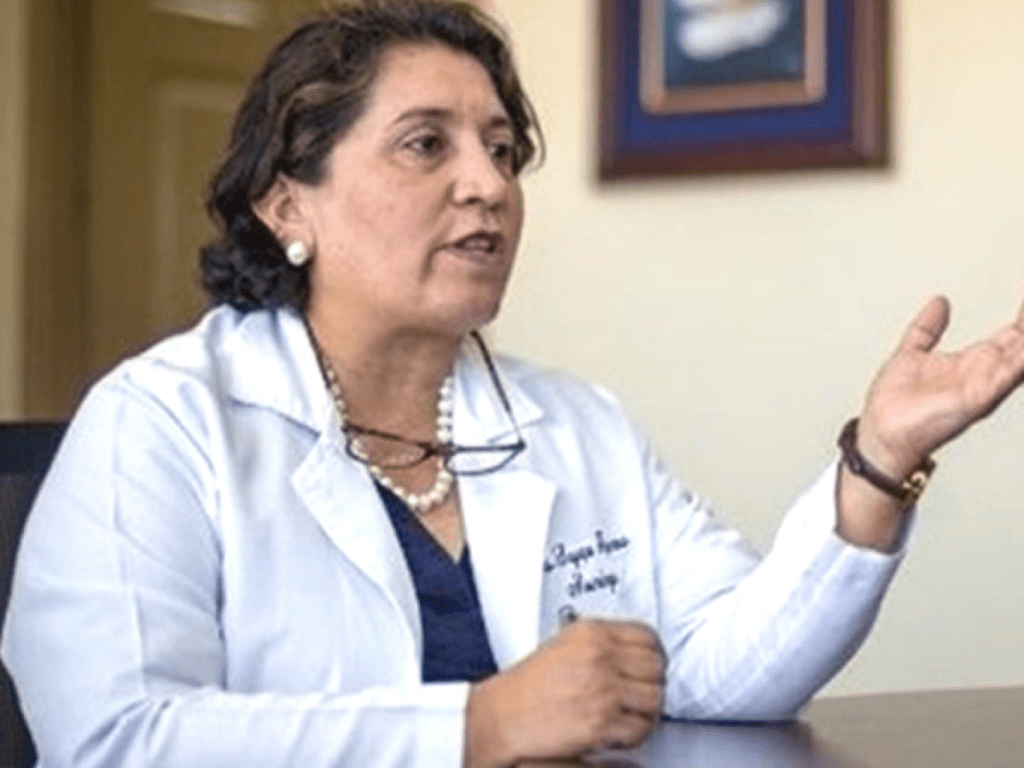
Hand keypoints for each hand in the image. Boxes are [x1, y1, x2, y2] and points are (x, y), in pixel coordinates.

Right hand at [464, 619, 665, 767]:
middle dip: (652, 685)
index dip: (655, 655)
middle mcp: (599, 655)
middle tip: (640, 697)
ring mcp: (602, 687)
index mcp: (591, 632)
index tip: (650, 668)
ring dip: (646, 713)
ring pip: (654, 700)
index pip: (648, 636)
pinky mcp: (602, 721)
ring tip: (628, 717)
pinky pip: (641, 729)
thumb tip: (633, 651)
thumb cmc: (526, 687)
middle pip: (657, 668)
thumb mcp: (564, 645)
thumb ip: (600, 642)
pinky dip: (635, 736)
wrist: (500, 717)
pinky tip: (617, 734)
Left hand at [837, 294, 1023, 549]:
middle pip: (1023, 342)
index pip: (1012, 334)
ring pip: (1022, 355)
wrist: (881, 432)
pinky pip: (1011, 373)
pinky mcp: (979, 397)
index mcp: (973, 363)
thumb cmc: (895, 405)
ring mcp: (985, 385)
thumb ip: (927, 328)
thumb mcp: (912, 352)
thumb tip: (940, 302)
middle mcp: (986, 374)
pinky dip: (1023, 355)